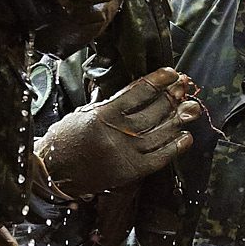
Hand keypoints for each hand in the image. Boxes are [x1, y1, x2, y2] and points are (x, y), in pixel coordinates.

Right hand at [39, 67, 201, 198]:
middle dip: (172, 98)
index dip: (158, 80)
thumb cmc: (67, 138)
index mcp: (102, 114)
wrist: (53, 172)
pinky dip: (174, 148)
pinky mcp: (129, 172)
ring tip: (191, 109)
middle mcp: (115, 134)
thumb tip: (142, 87)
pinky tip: (185, 137)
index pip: (138, 92)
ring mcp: (124, 154)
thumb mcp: (85, 112)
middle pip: (152, 112)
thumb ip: (112, 101)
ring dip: (177, 120)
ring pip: (159, 134)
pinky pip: (158, 159)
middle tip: (184, 88)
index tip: (171, 73)